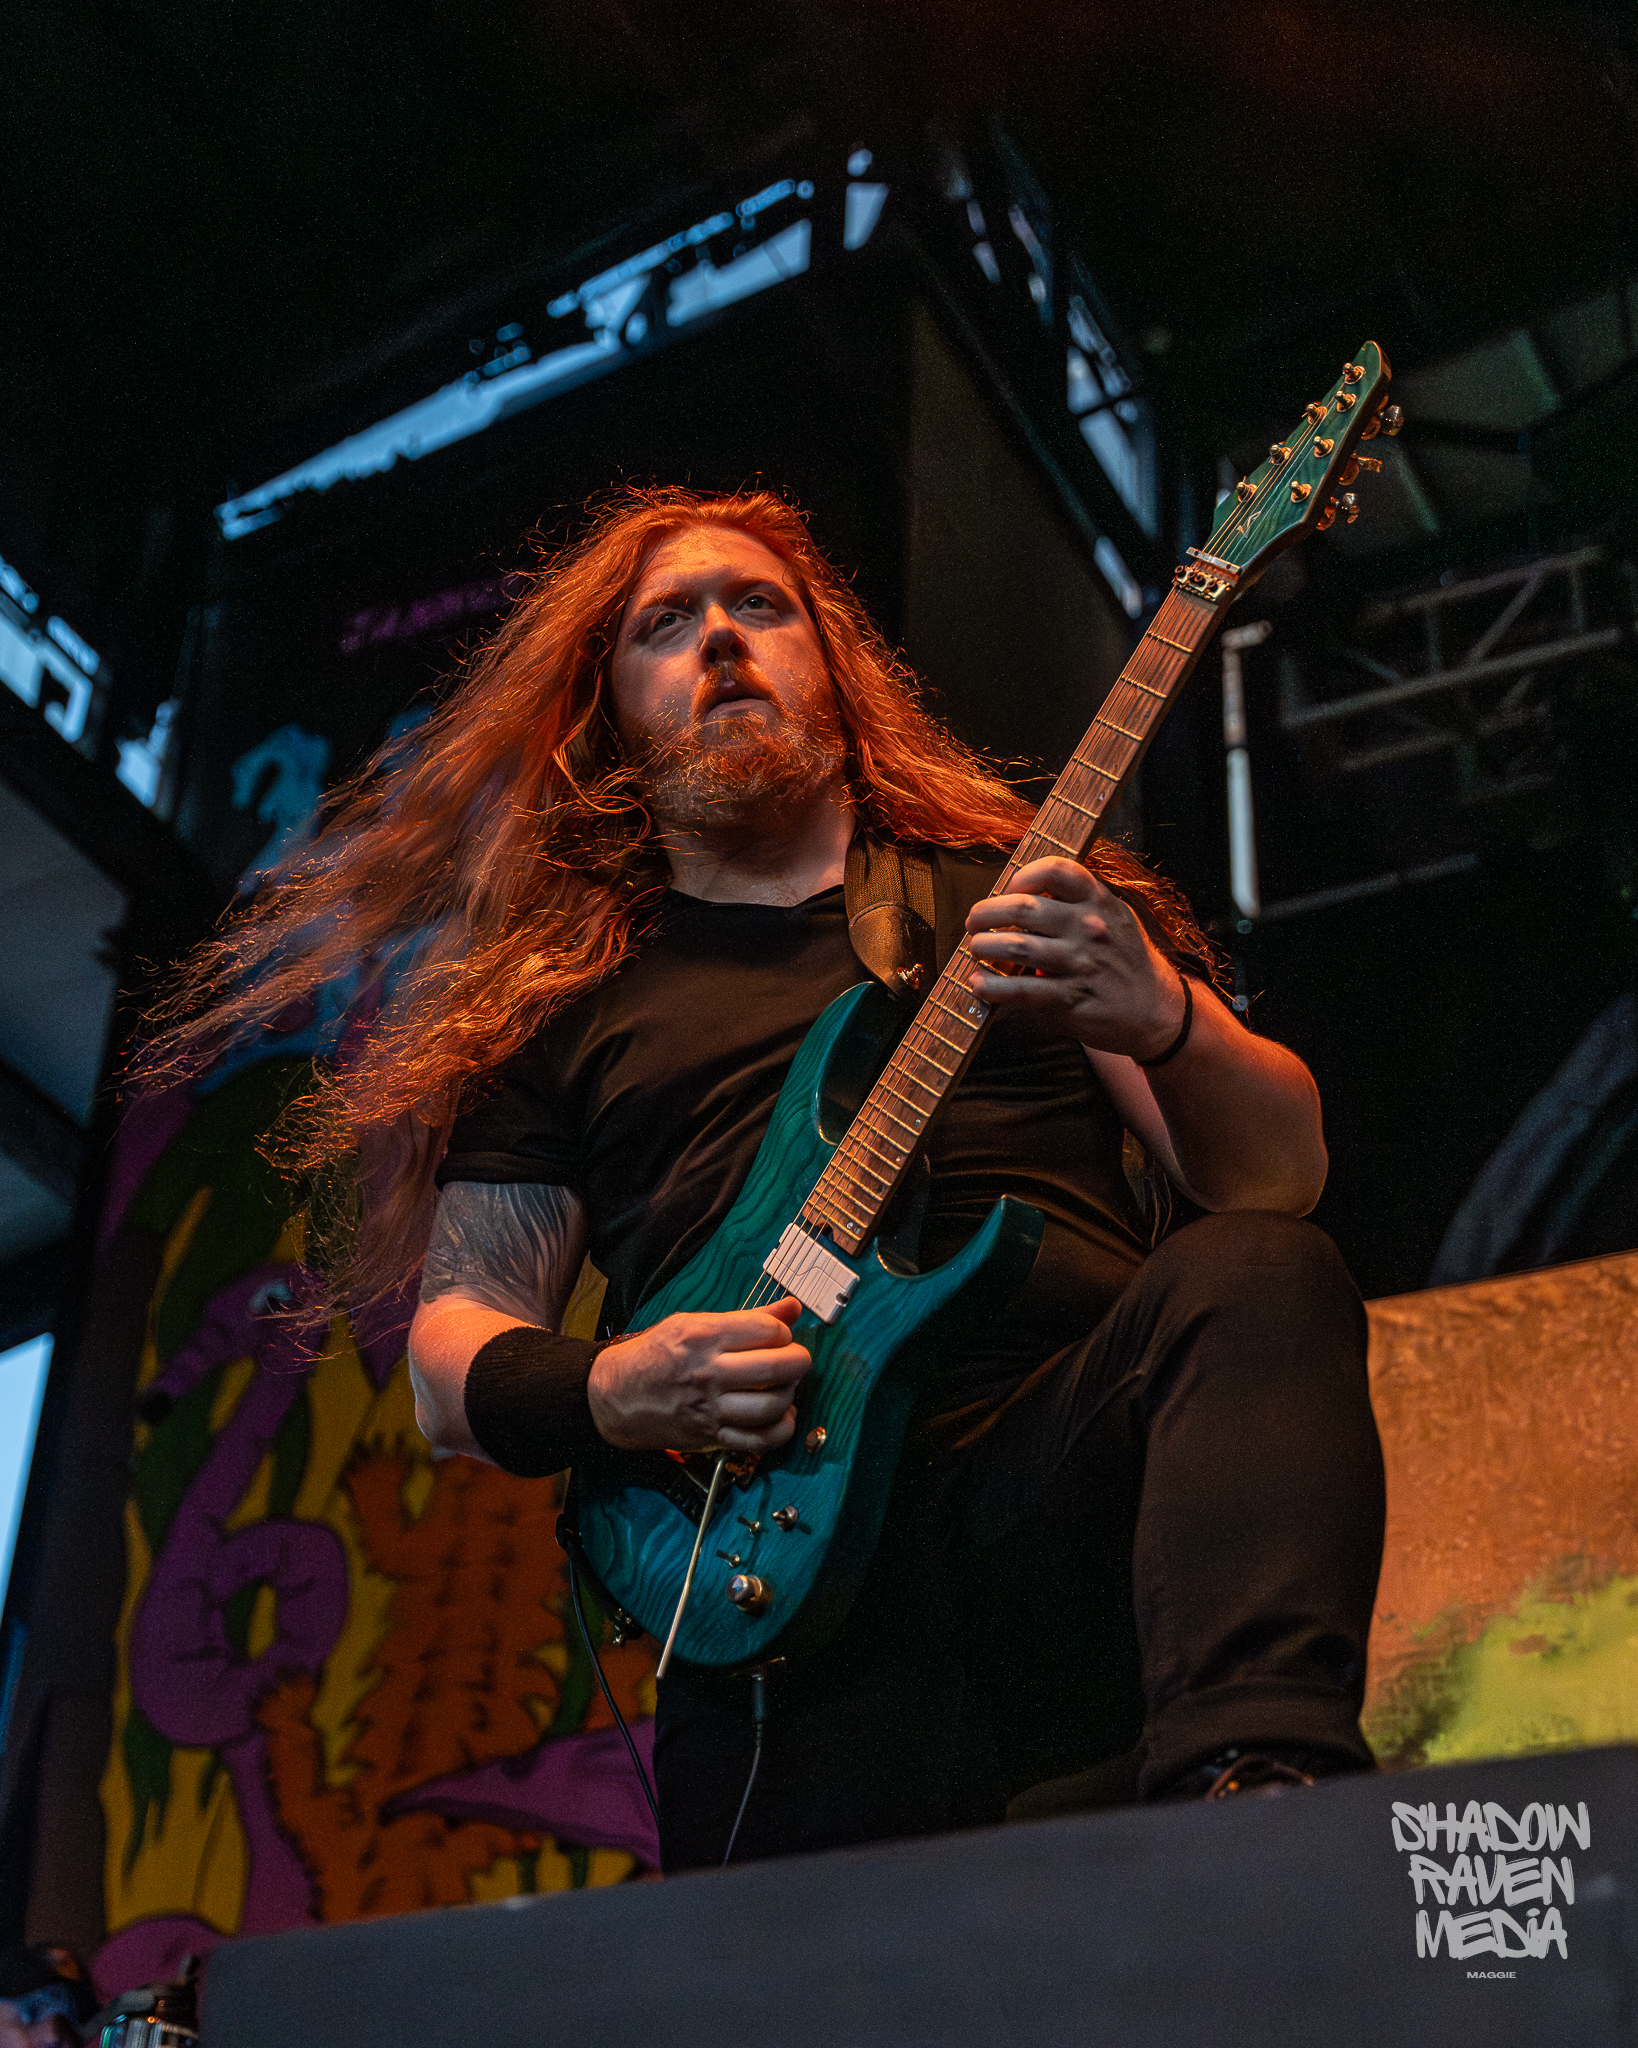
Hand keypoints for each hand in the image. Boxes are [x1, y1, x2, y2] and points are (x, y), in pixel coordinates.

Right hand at [587, 1298, 810, 1452]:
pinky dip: (780, 1430)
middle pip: (776, 1368)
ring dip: (789, 1395)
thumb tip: (792, 1307)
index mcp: (703, 1337)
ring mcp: (709, 1408)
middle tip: (795, 1359)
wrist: (614, 1396)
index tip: (779, 1336)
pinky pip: (759, 1441)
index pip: (767, 1332)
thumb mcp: (693, 1323)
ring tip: (784, 1386)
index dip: (783, 1332)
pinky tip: (780, 1417)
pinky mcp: (710, 1436)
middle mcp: (708, 1373)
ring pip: (771, 1406)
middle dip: (798, 1361)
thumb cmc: (655, 1355)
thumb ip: (748, 1317)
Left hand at [965, 857, 1185, 1059]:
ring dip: (984, 947)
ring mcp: (1081, 964)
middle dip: (987, 912)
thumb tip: (1017, 895)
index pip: (1058, 871)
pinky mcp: (1072, 999)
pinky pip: (1022, 990)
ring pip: (1018, 948)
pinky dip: (993, 987)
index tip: (1009, 886)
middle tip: (974, 921)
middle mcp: (1091, 929)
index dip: (1024, 874)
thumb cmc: (1123, 959)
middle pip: (1025, 909)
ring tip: (975, 950)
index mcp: (1100, 902)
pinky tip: (979, 983)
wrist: (1156, 1009)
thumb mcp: (1113, 917)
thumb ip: (1076, 902)